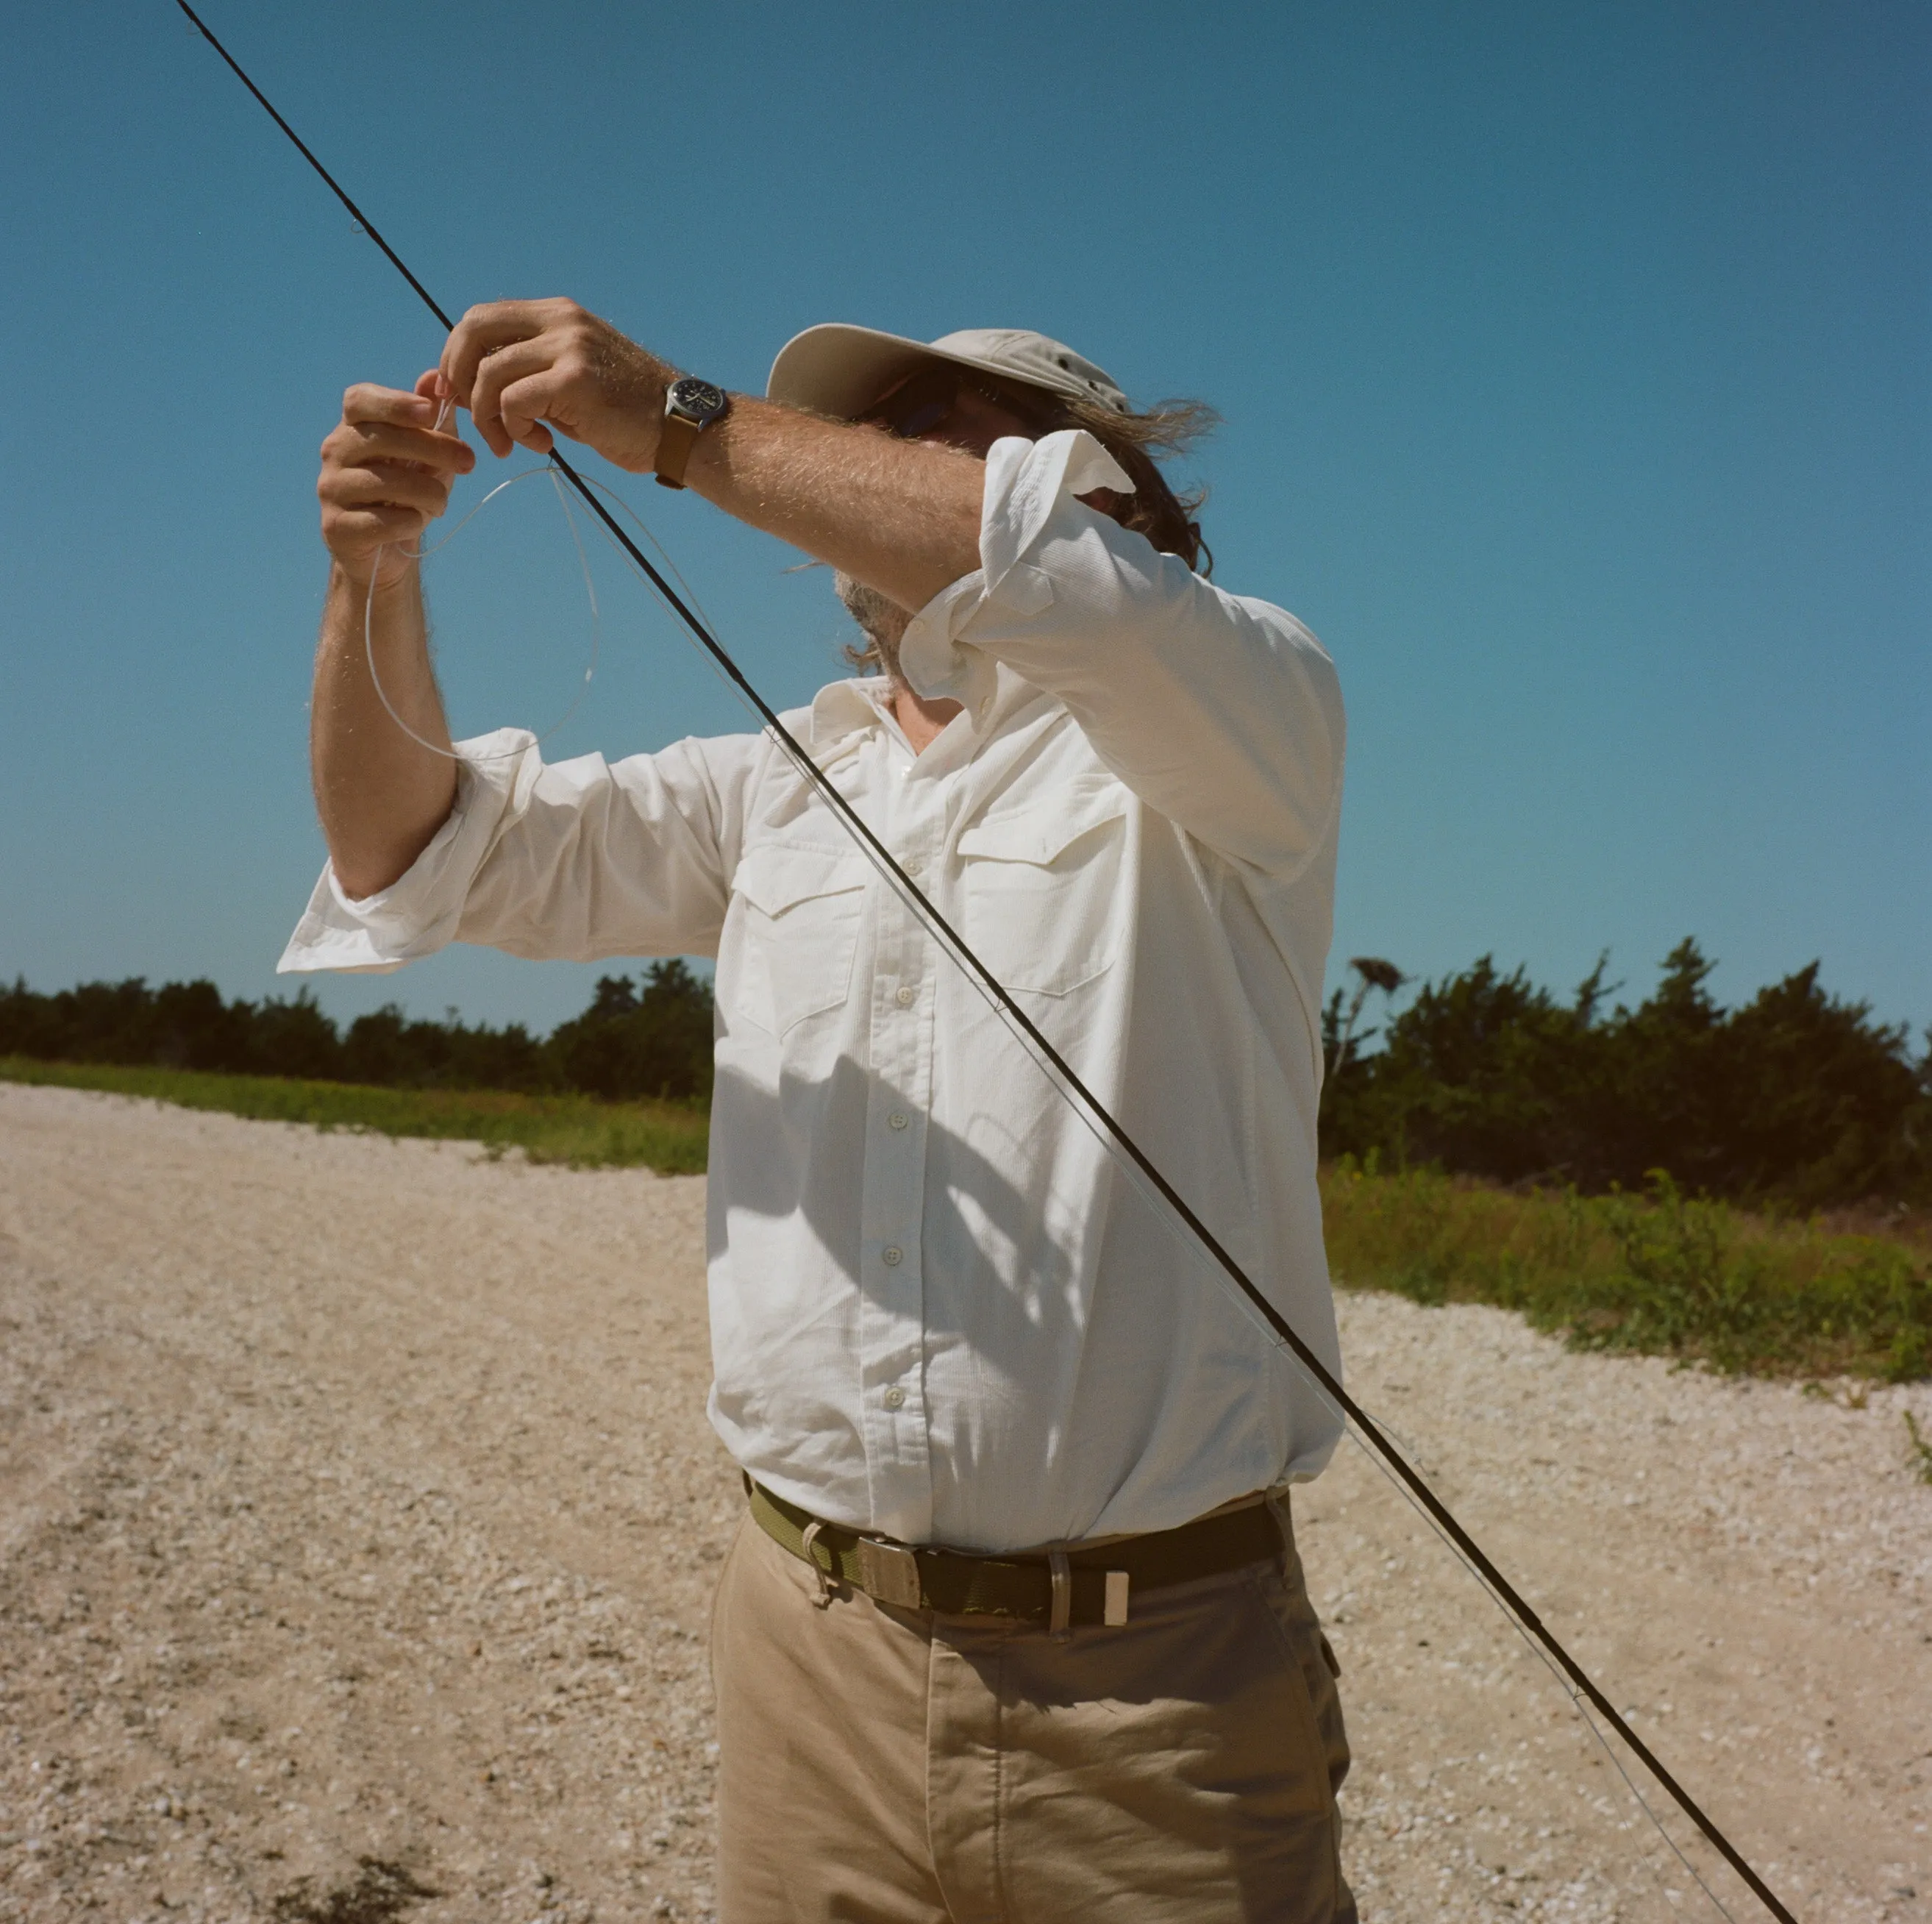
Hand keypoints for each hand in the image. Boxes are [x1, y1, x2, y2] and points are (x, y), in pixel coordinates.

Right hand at [318, 371, 473, 589]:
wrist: (387, 549)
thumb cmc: (408, 492)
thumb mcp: (427, 454)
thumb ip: (430, 418)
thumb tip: (434, 377)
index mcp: (353, 427)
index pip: (360, 400)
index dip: (394, 402)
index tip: (429, 412)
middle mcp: (334, 452)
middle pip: (382, 438)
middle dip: (433, 448)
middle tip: (469, 462)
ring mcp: (331, 490)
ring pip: (385, 482)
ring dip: (428, 492)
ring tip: (441, 502)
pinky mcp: (337, 528)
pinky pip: (380, 520)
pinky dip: (409, 521)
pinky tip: (415, 521)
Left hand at [441, 299, 671, 470]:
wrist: (681, 429)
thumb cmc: (627, 413)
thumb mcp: (570, 380)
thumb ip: (525, 373)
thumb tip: (465, 384)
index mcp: (559, 315)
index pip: (482, 317)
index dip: (459, 355)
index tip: (465, 395)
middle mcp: (561, 321)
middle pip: (474, 329)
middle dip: (458, 376)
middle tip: (469, 415)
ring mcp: (569, 348)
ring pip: (490, 373)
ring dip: (487, 416)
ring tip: (510, 443)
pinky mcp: (575, 381)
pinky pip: (514, 401)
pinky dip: (515, 428)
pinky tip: (539, 444)